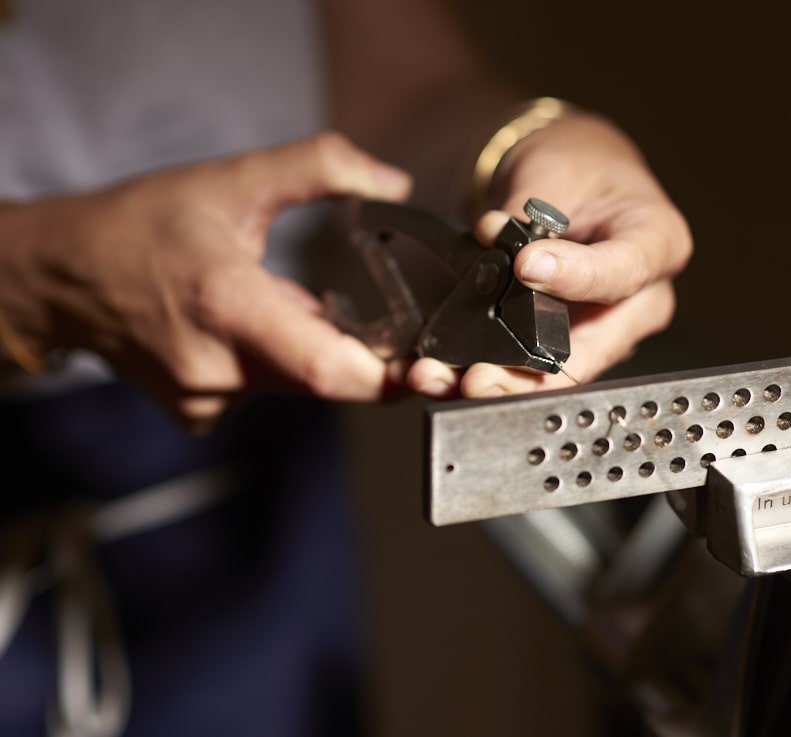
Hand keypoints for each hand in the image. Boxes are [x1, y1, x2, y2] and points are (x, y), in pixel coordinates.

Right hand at [0, 133, 411, 431]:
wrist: (59, 276)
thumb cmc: (139, 225)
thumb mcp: (231, 180)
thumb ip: (319, 167)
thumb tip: (392, 181)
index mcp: (228, 305)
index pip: (328, 370)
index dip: (389, 379)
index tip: (431, 369)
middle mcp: (217, 366)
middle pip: (323, 377)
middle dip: (352, 349)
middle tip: (346, 308)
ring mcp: (205, 398)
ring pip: (295, 384)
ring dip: (304, 348)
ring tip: (262, 302)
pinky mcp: (198, 414)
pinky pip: (263, 392)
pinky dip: (270, 363)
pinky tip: (236, 329)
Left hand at [407, 113, 691, 397]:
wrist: (571, 180)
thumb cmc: (578, 165)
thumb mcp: (553, 165)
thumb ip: (524, 207)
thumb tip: (489, 236)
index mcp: (658, 241)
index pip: (623, 269)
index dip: (576, 276)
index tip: (526, 268)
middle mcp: (643, 298)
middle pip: (594, 346)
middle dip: (533, 370)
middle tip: (480, 375)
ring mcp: (608, 328)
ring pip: (561, 370)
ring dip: (505, 383)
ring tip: (452, 382)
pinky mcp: (573, 343)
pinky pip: (537, 368)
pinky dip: (496, 374)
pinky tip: (451, 377)